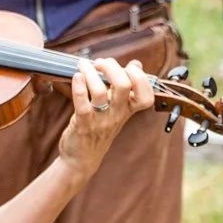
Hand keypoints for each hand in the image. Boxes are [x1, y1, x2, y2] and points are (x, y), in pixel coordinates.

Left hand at [55, 54, 154, 176]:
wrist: (82, 159)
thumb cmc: (99, 129)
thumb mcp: (117, 110)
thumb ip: (127, 88)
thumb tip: (137, 64)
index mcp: (128, 110)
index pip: (146, 95)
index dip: (140, 77)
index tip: (127, 68)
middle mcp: (117, 115)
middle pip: (124, 85)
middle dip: (112, 67)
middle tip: (100, 63)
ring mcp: (100, 119)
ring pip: (100, 91)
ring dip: (90, 72)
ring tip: (83, 65)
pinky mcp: (83, 123)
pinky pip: (82, 102)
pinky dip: (78, 86)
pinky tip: (76, 77)